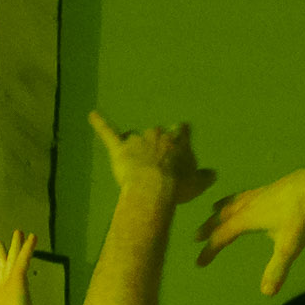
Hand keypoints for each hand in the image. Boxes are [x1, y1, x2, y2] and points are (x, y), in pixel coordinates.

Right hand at [0, 229, 47, 304]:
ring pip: (12, 260)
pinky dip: (28, 248)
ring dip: (16, 246)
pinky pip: (23, 260)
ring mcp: (8, 285)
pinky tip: (33, 237)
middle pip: (1, 269)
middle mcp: (3, 292)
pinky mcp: (16, 281)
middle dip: (2, 255)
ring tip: (18, 232)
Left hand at [88, 111, 210, 208]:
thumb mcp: (198, 184)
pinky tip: (92, 115)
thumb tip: (212, 173)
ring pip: (134, 137)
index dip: (180, 135)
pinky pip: (107, 131)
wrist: (154, 189)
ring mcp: (137, 140)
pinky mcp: (119, 148)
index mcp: (178, 140)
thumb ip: (205, 176)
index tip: (180, 138)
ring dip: (135, 145)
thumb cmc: (178, 187)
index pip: (181, 129)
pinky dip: (99, 123)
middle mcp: (158, 134)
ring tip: (134, 162)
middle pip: (157, 133)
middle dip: (155, 144)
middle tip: (155, 163)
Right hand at [195, 167, 304, 294]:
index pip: (222, 236)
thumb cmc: (301, 216)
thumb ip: (277, 269)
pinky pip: (246, 194)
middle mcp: (247, 204)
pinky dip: (238, 198)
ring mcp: (259, 194)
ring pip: (233, 201)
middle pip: (222, 216)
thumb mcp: (289, 246)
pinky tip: (247, 199)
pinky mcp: (271, 187)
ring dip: (221, 208)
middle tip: (196, 236)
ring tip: (214, 209)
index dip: (210, 250)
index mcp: (246, 218)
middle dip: (209, 227)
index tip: (199, 263)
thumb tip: (266, 293)